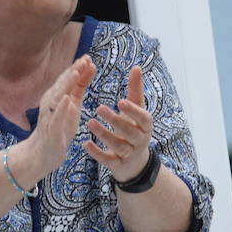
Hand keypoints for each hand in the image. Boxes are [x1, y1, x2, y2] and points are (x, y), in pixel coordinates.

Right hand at [21, 54, 95, 180]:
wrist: (43, 153)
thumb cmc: (59, 127)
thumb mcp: (73, 103)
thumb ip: (79, 86)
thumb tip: (89, 66)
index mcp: (57, 95)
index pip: (67, 78)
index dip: (77, 67)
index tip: (88, 57)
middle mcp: (50, 102)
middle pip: (62, 83)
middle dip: (73, 70)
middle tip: (85, 59)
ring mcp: (49, 114)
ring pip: (58, 96)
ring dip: (66, 84)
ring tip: (76, 72)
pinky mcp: (50, 128)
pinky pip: (56, 116)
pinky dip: (61, 107)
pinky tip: (68, 99)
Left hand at [84, 65, 152, 181]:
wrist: (135, 161)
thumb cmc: (135, 128)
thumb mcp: (137, 109)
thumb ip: (135, 89)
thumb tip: (136, 66)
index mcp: (146, 126)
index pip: (143, 118)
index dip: (133, 111)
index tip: (120, 101)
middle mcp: (140, 141)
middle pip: (129, 131)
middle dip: (115, 120)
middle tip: (99, 108)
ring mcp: (129, 154)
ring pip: (118, 146)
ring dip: (104, 134)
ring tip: (90, 122)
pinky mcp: (117, 165)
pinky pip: (108, 160)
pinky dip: (97, 153)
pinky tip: (85, 143)